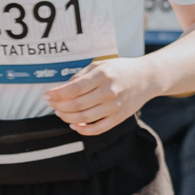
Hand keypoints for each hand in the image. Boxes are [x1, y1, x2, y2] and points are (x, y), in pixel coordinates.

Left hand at [44, 57, 160, 134]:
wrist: (148, 78)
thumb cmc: (121, 69)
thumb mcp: (101, 65)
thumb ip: (81, 76)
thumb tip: (61, 89)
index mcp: (103, 75)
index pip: (74, 88)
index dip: (56, 94)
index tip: (46, 95)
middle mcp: (109, 91)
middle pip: (76, 104)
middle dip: (58, 106)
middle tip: (49, 104)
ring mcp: (115, 106)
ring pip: (84, 117)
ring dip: (66, 117)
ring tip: (59, 112)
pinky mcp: (119, 117)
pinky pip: (97, 129)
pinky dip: (82, 129)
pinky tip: (74, 124)